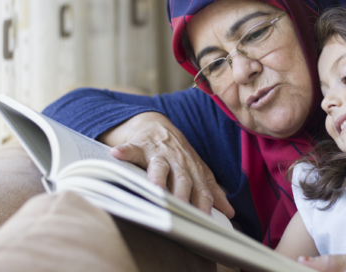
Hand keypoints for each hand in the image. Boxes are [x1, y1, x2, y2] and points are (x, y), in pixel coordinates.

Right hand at [99, 112, 234, 218]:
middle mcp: (178, 162)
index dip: (203, 204)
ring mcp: (159, 153)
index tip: (204, 220)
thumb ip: (211, 190)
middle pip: (182, 180)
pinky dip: (125, 151)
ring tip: (155, 190)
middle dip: (182, 195)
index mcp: (194, 170)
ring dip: (157, 178)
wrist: (157, 125)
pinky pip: (132, 148)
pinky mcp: (140, 145)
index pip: (201, 189)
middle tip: (181, 211)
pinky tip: (116, 154)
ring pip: (159, 167)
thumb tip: (229, 212)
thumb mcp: (197, 169)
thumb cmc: (178, 153)